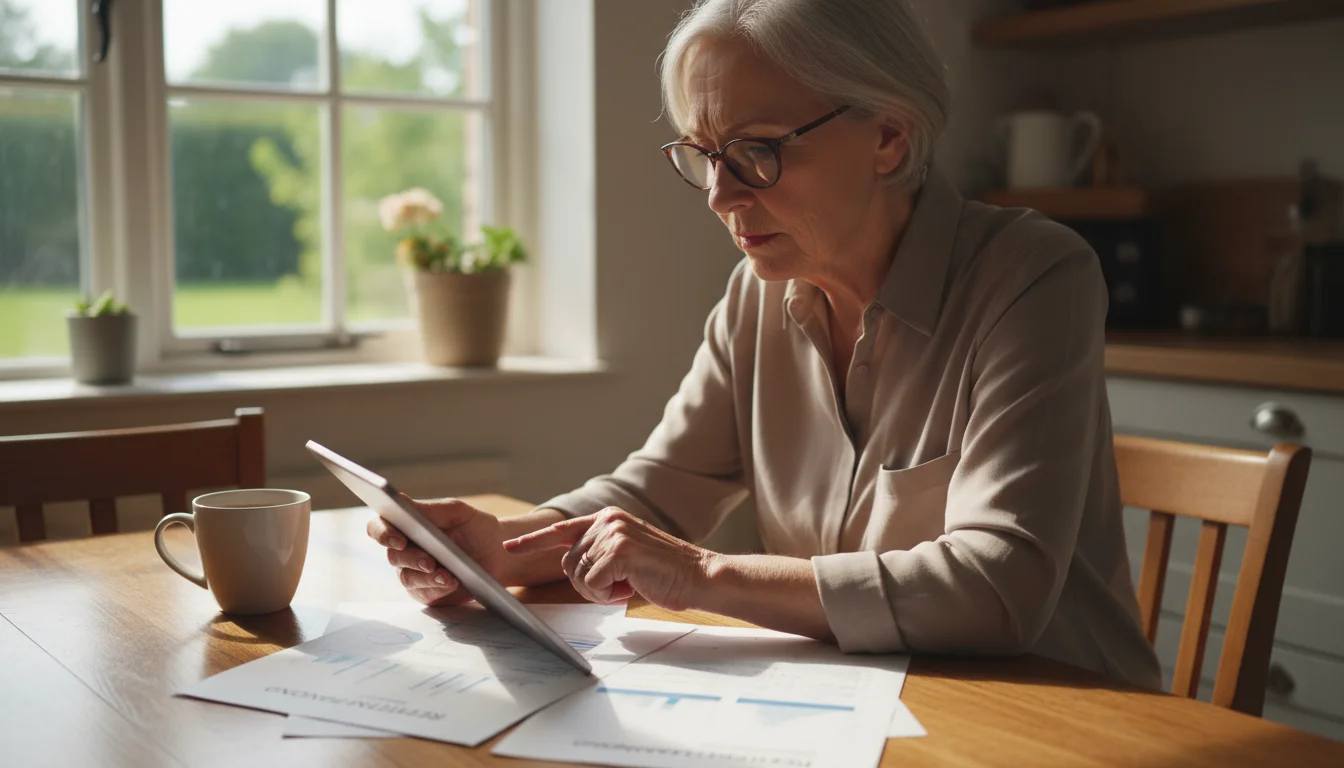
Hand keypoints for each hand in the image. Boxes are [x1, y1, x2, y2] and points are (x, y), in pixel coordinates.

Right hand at [366, 497, 511, 606]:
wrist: (497, 552)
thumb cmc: (474, 527)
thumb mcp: (456, 512)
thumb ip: (429, 509)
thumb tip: (400, 501)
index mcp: (405, 525)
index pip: (379, 527)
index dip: (382, 532)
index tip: (398, 537)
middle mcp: (404, 550)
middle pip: (392, 555)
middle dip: (410, 558)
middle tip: (428, 561)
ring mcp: (413, 573)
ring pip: (407, 577)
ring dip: (425, 576)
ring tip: (445, 574)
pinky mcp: (426, 593)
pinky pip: (424, 593)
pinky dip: (437, 588)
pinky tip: (450, 582)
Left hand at [503, 507, 713, 610]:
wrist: (699, 577)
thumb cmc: (664, 573)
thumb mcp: (626, 556)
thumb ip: (599, 552)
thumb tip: (571, 565)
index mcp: (608, 518)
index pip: (562, 529)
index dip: (534, 541)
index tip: (510, 547)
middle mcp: (607, 520)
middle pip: (567, 562)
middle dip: (589, 583)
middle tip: (620, 584)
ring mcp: (612, 533)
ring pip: (577, 575)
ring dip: (599, 591)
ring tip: (629, 584)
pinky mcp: (618, 550)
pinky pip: (591, 584)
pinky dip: (607, 595)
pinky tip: (630, 587)